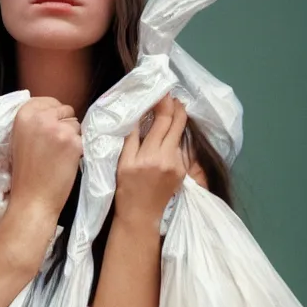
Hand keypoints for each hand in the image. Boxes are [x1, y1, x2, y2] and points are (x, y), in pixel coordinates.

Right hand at [0, 96, 83, 271]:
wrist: (33, 199)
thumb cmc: (28, 172)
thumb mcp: (22, 137)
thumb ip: (36, 120)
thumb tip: (55, 109)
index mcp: (24, 113)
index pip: (50, 101)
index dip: (55, 115)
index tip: (50, 131)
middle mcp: (40, 117)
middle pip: (65, 110)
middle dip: (64, 126)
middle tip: (53, 148)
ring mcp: (57, 128)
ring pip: (76, 124)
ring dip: (72, 138)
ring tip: (58, 156)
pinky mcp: (72, 142)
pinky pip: (83, 139)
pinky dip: (79, 150)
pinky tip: (66, 162)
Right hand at [114, 94, 190, 228]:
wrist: (141, 215)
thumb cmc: (127, 188)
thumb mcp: (123, 161)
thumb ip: (131, 136)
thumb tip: (138, 112)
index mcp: (150, 154)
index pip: (162, 120)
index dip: (164, 102)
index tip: (162, 91)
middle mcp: (168, 158)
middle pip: (178, 124)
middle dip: (177, 107)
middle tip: (173, 96)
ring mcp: (178, 166)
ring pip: (181, 136)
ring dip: (178, 121)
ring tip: (173, 109)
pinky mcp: (183, 172)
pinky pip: (181, 149)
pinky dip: (176, 138)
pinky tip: (171, 133)